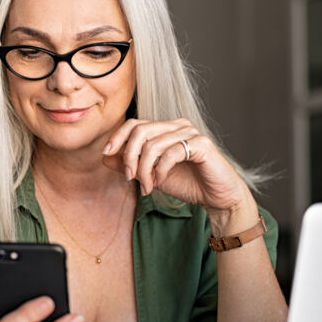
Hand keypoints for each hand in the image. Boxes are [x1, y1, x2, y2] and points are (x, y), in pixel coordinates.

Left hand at [101, 118, 252, 217]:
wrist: (216, 197)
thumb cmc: (187, 184)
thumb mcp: (151, 175)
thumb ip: (130, 165)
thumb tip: (106, 156)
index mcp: (165, 129)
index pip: (134, 123)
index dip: (118, 137)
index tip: (107, 154)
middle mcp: (178, 126)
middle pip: (141, 131)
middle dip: (129, 156)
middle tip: (129, 178)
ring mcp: (191, 133)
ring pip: (153, 144)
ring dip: (145, 169)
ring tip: (147, 186)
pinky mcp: (202, 145)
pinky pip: (171, 153)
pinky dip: (160, 170)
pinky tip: (160, 182)